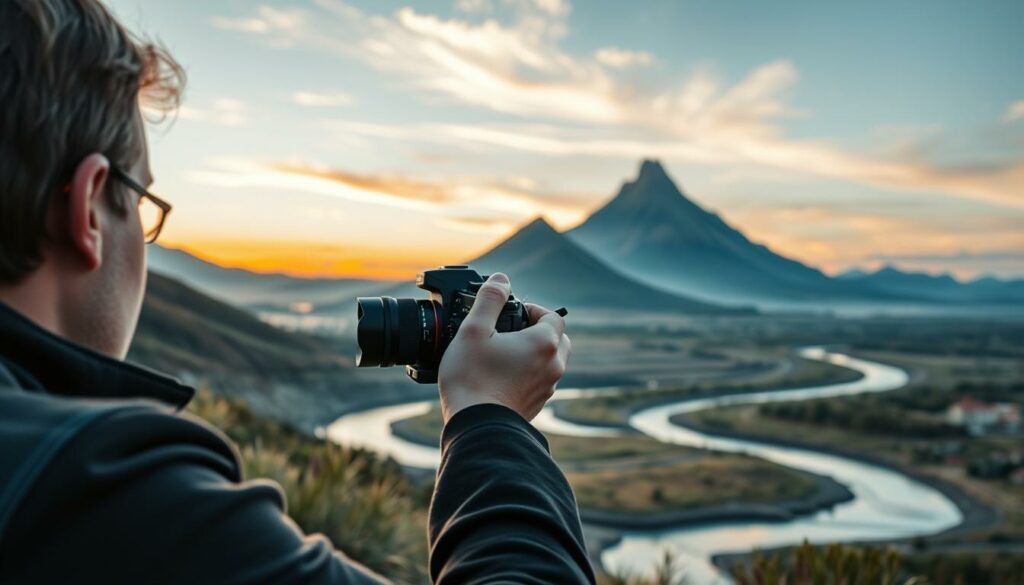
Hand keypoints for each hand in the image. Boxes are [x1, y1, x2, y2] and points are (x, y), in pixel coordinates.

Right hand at [438, 273, 570, 423]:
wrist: (475, 427)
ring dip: (534, 353)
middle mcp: (553, 366)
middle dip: (539, 330)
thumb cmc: (471, 378)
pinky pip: (539, 382)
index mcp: (544, 343)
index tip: (512, 311)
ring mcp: (547, 389)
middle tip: (512, 330)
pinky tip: (501, 376)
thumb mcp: (473, 329)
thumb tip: (501, 279)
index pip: (553, 315)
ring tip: (504, 353)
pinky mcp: (536, 406)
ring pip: (551, 362)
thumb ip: (489, 299)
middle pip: (557, 339)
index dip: (534, 309)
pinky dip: (528, 374)